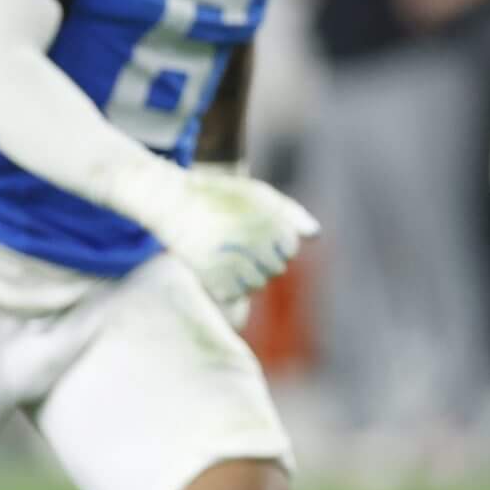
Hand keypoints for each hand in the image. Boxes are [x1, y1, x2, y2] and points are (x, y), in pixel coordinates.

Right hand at [138, 163, 317, 304]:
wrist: (173, 202)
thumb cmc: (218, 196)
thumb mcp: (257, 194)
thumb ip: (290, 213)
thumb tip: (315, 235)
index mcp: (272, 222)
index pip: (289, 249)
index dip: (274, 243)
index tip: (251, 232)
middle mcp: (258, 243)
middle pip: (276, 270)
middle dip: (261, 261)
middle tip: (235, 246)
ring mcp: (237, 262)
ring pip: (257, 285)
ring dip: (245, 276)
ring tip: (226, 258)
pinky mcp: (215, 278)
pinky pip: (235, 295)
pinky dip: (227, 287)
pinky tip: (216, 270)